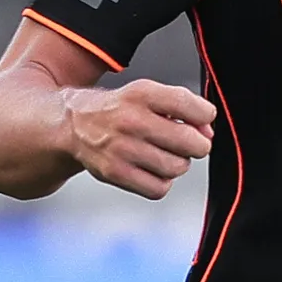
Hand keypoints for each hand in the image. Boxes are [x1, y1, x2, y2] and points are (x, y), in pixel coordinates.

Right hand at [67, 79, 217, 199]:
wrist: (73, 125)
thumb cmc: (120, 110)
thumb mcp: (148, 95)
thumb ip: (183, 108)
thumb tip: (207, 133)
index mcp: (141, 94)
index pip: (192, 106)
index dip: (205, 116)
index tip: (201, 120)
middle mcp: (131, 121)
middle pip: (191, 143)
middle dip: (196, 145)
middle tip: (184, 143)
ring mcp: (121, 149)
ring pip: (177, 168)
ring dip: (177, 164)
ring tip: (163, 154)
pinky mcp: (115, 173)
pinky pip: (159, 188)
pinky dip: (161, 182)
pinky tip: (151, 169)